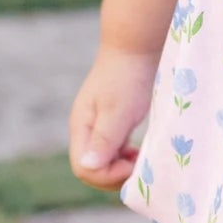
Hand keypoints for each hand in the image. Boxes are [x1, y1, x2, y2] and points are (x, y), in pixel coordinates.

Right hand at [69, 46, 156, 191]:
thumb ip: (104, 140)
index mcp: (82, 127)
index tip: (133, 165)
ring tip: (141, 158)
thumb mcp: (118, 111)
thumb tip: (87, 168)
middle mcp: (86, 129)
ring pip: (104, 161)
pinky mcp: (112, 122)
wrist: (137, 46)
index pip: (84, 169)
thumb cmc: (129, 77)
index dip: (108, 175)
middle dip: (115, 175)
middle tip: (140, 166)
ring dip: (122, 167)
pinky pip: (115, 151)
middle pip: (92, 169)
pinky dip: (127, 157)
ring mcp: (98, 126)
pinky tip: (140, 150)